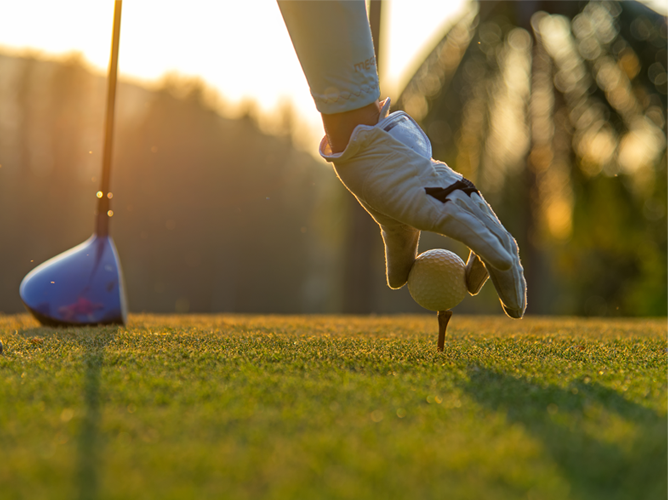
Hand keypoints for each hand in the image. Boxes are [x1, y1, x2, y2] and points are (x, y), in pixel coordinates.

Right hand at [320, 99, 526, 317]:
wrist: (368, 158)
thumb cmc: (381, 187)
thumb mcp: (394, 231)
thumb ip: (401, 256)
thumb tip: (398, 284)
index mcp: (460, 206)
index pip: (490, 241)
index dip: (490, 270)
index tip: (471, 290)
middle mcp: (469, 203)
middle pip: (503, 246)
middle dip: (513, 282)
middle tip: (514, 311)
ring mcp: (463, 204)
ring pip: (497, 247)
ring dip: (509, 281)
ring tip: (514, 310)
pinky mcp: (449, 209)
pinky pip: (477, 236)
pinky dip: (492, 255)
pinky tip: (505, 270)